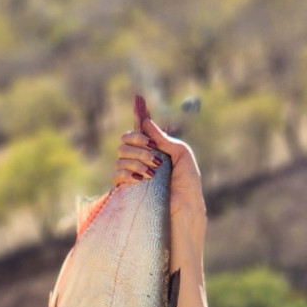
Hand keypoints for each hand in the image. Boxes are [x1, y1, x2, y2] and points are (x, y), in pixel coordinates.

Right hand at [113, 118, 205, 245]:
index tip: (138, 97)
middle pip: (126, 139)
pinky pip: (118, 173)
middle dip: (139, 142)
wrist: (184, 209)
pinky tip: (142, 180)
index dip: (139, 112)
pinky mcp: (126, 190)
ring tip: (153, 173)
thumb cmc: (188, 186)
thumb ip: (165, 139)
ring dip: (138, 160)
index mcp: (156, 150)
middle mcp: (142, 159)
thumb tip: (146, 123)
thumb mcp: (183, 156)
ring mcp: (133, 174)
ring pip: (121, 155)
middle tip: (154, 154)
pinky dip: (129, 172)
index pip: (143, 129)